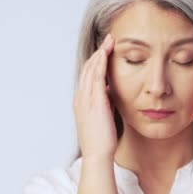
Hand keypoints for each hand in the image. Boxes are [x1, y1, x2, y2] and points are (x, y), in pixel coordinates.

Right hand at [73, 33, 116, 158]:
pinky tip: (107, 53)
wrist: (98, 154)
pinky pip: (96, 77)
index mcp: (82, 101)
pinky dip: (100, 63)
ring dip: (100, 53)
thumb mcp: (103, 116)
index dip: (96, 61)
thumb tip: (111, 91)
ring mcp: (85, 99)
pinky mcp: (94, 101)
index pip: (87, 75)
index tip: (106, 50)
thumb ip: (105, 102)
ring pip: (91, 69)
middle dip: (98, 52)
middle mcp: (81, 97)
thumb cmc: (102, 140)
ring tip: (110, 41)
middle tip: (109, 39)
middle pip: (88, 68)